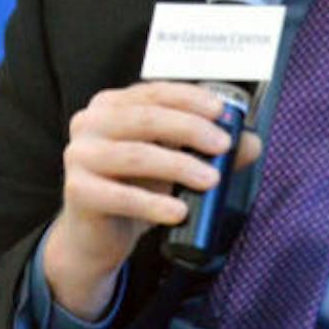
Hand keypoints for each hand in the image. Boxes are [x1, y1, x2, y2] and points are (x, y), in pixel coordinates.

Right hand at [43, 80, 261, 318]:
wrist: (97, 236)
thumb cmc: (136, 186)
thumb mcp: (173, 161)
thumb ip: (208, 147)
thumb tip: (252, 143)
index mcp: (112, 103)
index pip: (155, 92)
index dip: (191, 99)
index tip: (222, 112)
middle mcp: (90, 122)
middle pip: (147, 118)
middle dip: (191, 129)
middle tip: (223, 147)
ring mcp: (79, 155)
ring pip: (137, 155)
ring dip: (180, 166)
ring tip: (211, 181)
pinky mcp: (76, 191)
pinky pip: (120, 196)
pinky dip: (153, 204)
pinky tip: (179, 212)